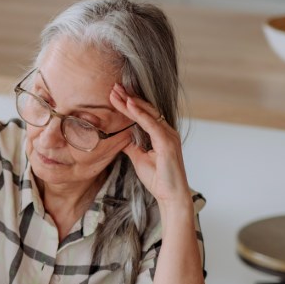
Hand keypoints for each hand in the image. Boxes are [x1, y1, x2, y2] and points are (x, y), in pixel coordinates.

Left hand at [109, 84, 191, 207]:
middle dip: (129, 97)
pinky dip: (139, 114)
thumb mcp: (139, 158)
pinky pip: (151, 124)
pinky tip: (129, 104)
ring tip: (117, 92)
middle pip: (146, 109)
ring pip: (147, 113)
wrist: (170, 196)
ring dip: (131, 102)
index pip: (143, 114)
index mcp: (161, 134)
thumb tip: (120, 136)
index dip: (129, 104)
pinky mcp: (167, 143)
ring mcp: (169, 136)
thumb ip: (132, 145)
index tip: (115, 94)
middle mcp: (167, 131)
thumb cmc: (158, 178)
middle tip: (114, 87)